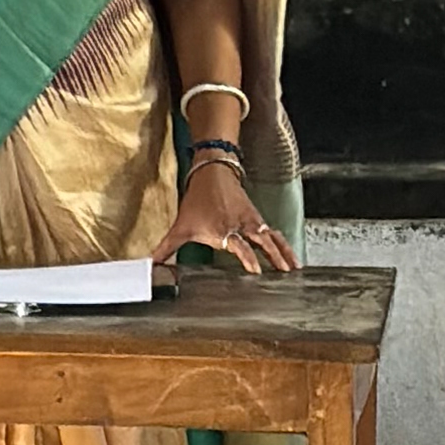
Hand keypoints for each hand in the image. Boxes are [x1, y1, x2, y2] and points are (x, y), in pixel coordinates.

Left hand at [150, 160, 297, 275]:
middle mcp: (240, 226)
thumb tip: (150, 264)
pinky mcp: (258, 219)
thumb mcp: (181, 226)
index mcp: (222, 230)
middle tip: (284, 271)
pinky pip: (274, 234)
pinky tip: (291, 259)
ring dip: (283, 253)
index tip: (256, 270)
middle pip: (261, 241)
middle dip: (273, 256)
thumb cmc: (197, 201)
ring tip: (293, 268)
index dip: (247, 257)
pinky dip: (283, 246)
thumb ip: (167, 248)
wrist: (213, 173)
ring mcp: (251, 222)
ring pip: (272, 238)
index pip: (237, 245)